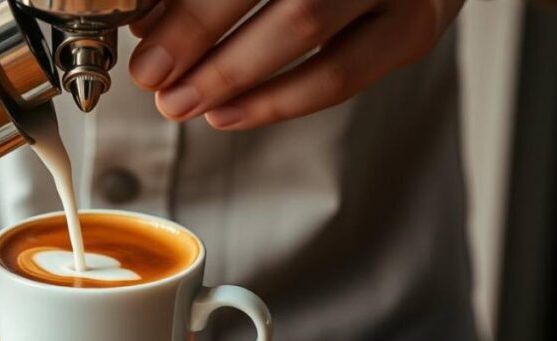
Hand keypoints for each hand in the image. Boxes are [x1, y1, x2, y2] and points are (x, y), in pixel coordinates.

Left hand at [128, 0, 465, 129]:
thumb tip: (148, 23)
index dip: (195, 6)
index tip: (142, 32)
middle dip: (200, 33)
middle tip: (151, 75)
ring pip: (305, 28)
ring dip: (231, 75)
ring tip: (179, 102)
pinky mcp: (413, 29)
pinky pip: (341, 76)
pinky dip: (275, 101)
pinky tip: (227, 113)